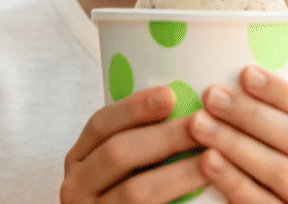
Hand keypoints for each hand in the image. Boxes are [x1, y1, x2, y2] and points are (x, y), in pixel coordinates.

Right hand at [61, 86, 207, 203]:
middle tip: (203, 124)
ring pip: (136, 191)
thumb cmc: (129, 194)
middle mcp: (76, 188)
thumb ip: (141, 141)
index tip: (171, 95)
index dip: (134, 107)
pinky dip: (177, 203)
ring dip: (178, 172)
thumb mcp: (122, 166)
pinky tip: (204, 194)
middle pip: (118, 153)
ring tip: (211, 159)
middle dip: (164, 136)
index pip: (100, 124)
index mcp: (79, 161)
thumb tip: (185, 98)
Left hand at [187, 65, 287, 202]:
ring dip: (236, 143)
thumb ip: (272, 124)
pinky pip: (261, 203)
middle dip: (250, 114)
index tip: (245, 73)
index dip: (279, 91)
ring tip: (200, 124)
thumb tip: (237, 78)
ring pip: (280, 170)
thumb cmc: (270, 181)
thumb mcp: (284, 152)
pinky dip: (233, 180)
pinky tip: (208, 161)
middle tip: (212, 96)